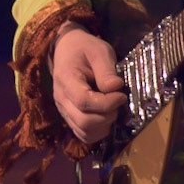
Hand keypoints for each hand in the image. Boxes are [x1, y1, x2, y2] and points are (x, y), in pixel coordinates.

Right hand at [51, 27, 125, 145]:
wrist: (67, 50)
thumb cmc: (84, 48)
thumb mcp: (99, 51)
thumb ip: (106, 70)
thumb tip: (115, 88)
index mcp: (66, 80)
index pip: (83, 101)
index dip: (106, 103)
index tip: (121, 95)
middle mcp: (61, 100)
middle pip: (84, 122)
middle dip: (107, 116)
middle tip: (118, 101)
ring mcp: (64, 111)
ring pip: (84, 132)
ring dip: (104, 125)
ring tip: (112, 108)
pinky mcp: (69, 117)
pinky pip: (83, 135)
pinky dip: (98, 131)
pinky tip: (106, 117)